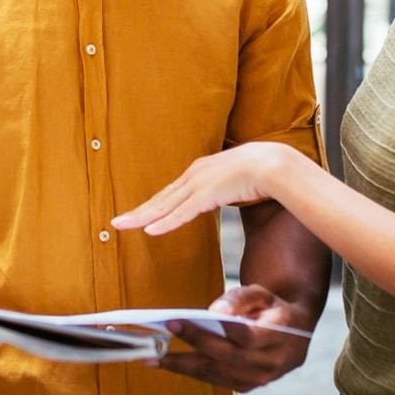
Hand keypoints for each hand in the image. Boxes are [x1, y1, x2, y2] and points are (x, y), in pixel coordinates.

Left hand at [110, 143, 293, 234]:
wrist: (277, 163)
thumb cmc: (264, 171)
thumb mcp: (238, 179)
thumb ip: (229, 187)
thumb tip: (232, 193)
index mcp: (202, 171)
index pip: (172, 193)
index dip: (153, 205)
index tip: (139, 215)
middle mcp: (196, 175)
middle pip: (161, 198)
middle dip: (138, 211)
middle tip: (116, 222)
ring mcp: (200, 184)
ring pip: (165, 205)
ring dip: (142, 217)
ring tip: (121, 226)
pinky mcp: (209, 194)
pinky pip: (183, 212)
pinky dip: (166, 222)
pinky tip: (150, 231)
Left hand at [154, 284, 311, 392]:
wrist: (294, 333)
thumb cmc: (272, 307)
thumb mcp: (262, 292)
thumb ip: (239, 298)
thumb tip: (214, 312)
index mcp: (281, 334)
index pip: (245, 336)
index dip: (213, 330)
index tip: (180, 320)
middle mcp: (273, 362)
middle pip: (226, 357)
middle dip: (193, 343)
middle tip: (162, 334)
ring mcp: (261, 378)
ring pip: (217, 373)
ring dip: (182, 365)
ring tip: (152, 357)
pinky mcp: (247, 386)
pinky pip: (215, 379)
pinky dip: (190, 371)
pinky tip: (168, 363)